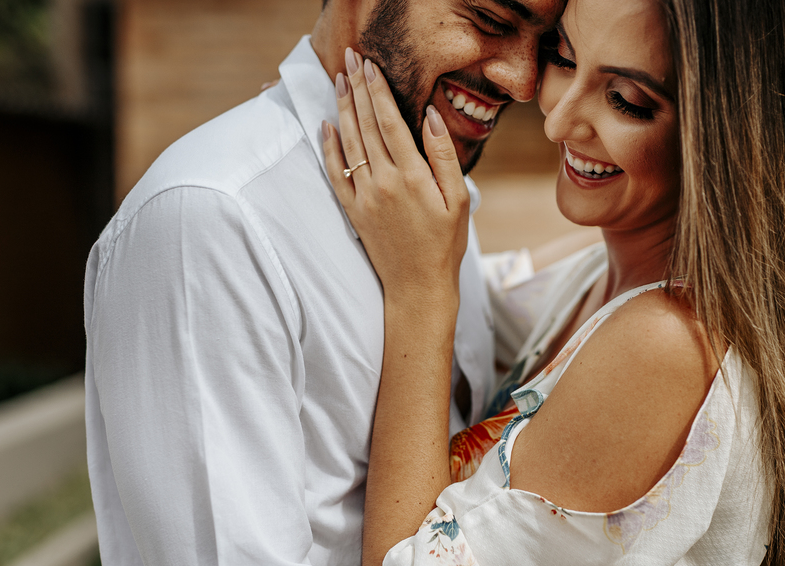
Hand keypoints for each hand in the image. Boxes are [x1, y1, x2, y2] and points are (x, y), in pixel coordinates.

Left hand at [322, 48, 468, 308]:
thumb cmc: (445, 244)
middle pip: (365, 125)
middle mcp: (384, 181)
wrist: (418, 286)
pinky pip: (335, 173)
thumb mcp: (458, 199)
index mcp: (412, 175)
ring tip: (339, 81)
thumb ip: (443, 155)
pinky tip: (326, 126)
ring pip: (349, 143)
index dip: (377, 90)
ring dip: (342, 109)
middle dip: (356, 89)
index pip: (389, 121)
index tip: (370, 66)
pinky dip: (329, 148)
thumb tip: (430, 116)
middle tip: (350, 60)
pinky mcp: (353, 210)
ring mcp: (364, 196)